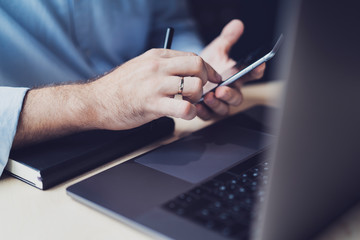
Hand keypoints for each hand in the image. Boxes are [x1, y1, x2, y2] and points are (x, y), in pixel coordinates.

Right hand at [89, 49, 221, 129]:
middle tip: (199, 92)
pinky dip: (191, 113)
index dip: (207, 69)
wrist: (95, 101)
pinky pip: (184, 108)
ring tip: (188, 104)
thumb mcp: (141, 66)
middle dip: (205, 80)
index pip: (193, 56)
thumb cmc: (118, 87)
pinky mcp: (152, 104)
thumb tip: (183, 71)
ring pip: (195, 86)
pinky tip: (184, 114)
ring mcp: (155, 85)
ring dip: (197, 98)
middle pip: (198, 66)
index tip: (212, 78)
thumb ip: (162, 66)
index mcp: (156, 56)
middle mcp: (157, 67)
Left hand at [198, 19, 265, 119]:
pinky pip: (207, 115)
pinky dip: (203, 111)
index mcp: (235, 77)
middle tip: (222, 89)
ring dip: (217, 104)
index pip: (251, 74)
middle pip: (237, 97)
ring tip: (209, 96)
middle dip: (231, 94)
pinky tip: (198, 105)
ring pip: (224, 109)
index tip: (259, 65)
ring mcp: (218, 103)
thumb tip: (237, 24)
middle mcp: (229, 92)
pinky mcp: (206, 111)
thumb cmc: (204, 67)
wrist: (187, 78)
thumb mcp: (215, 51)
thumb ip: (227, 39)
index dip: (257, 70)